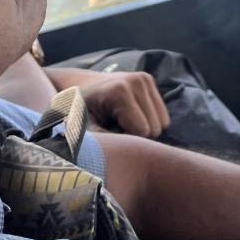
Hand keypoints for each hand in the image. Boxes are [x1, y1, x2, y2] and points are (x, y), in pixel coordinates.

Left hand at [44, 66, 170, 138]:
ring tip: (120, 123)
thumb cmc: (78, 115)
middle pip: (156, 128)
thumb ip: (107, 144)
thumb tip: (126, 161)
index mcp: (120, 91)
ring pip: (162, 123)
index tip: (108, 135)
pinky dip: (148, 121)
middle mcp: (137, 81)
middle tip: (114, 130)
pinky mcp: (149, 80)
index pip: (144, 132)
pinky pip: (162, 115)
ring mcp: (144, 78)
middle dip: (137, 136)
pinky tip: (129, 117)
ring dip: (144, 130)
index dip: (127, 142)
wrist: (76, 89)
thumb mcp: (85, 132)